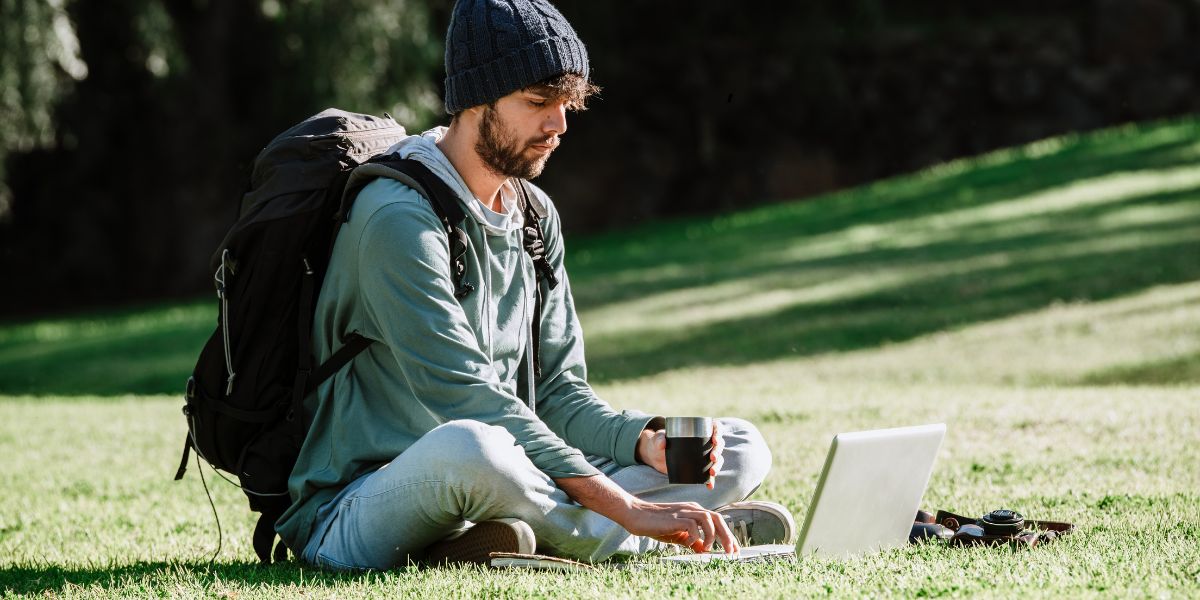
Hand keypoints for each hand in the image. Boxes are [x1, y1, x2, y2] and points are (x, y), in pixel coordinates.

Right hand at [619, 498, 739, 553]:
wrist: (636, 514)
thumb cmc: (655, 524)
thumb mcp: (677, 534)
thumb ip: (691, 540)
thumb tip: (703, 551)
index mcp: (694, 512)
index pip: (717, 521)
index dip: (728, 535)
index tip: (734, 550)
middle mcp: (692, 509)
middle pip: (718, 518)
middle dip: (727, 536)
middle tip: (730, 552)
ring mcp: (684, 512)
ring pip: (708, 518)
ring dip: (712, 535)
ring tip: (708, 548)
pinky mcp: (675, 517)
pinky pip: (692, 524)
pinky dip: (695, 535)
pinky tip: (689, 543)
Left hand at [636, 420, 724, 488]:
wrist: (655, 455)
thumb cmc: (658, 442)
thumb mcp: (658, 439)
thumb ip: (659, 438)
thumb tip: (663, 441)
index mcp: (698, 430)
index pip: (715, 427)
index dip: (719, 432)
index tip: (715, 440)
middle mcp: (704, 442)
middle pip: (719, 444)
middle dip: (718, 451)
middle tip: (712, 457)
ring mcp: (703, 455)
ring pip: (717, 459)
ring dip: (718, 465)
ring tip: (712, 472)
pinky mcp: (699, 467)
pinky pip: (708, 474)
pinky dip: (710, 480)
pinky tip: (709, 486)